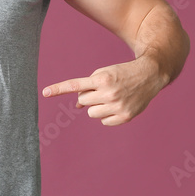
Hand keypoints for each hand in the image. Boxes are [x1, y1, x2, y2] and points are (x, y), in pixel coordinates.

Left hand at [41, 56, 165, 125]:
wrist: (150, 75)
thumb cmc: (122, 73)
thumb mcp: (104, 74)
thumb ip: (88, 88)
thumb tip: (77, 107)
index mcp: (102, 79)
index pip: (75, 85)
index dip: (59, 88)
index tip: (45, 92)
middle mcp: (109, 92)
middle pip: (83, 101)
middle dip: (89, 96)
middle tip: (103, 90)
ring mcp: (117, 106)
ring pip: (91, 113)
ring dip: (97, 106)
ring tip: (111, 97)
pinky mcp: (125, 116)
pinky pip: (104, 121)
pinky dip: (107, 115)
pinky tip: (118, 106)